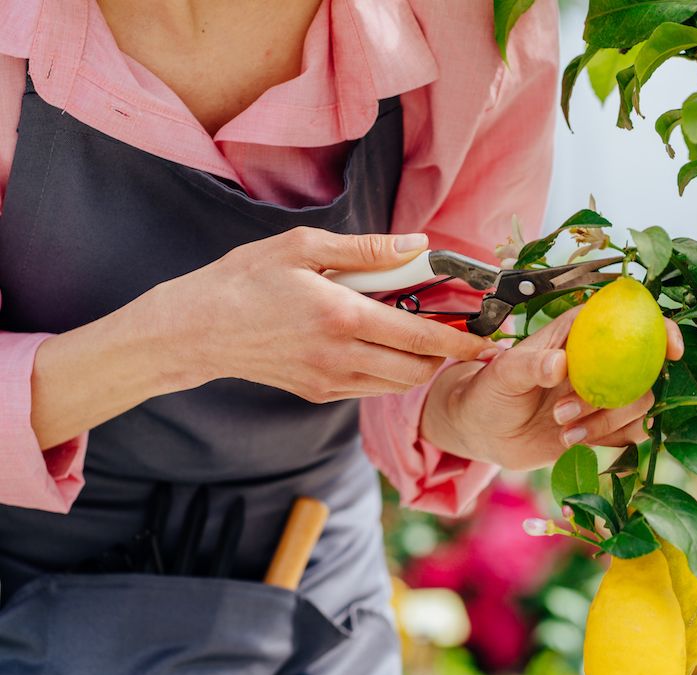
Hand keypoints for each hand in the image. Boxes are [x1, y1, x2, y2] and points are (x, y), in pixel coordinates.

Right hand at [31, 228, 492, 449]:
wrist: (194, 331)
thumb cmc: (244, 280)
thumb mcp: (303, 248)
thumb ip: (367, 250)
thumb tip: (419, 244)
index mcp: (343, 318)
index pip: (422, 336)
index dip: (462, 339)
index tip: (489, 336)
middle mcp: (342, 358)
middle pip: (419, 368)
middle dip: (445, 352)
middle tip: (455, 328)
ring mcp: (330, 382)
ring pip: (398, 384)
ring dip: (418, 363)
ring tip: (417, 332)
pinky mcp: (318, 394)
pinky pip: (370, 388)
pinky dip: (388, 371)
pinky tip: (379, 343)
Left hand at [419, 306, 684, 471]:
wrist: (482, 431)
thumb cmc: (489, 390)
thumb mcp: (502, 374)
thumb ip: (530, 365)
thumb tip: (560, 364)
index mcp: (581, 333)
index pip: (632, 320)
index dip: (661, 329)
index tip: (671, 349)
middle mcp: (600, 361)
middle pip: (644, 369)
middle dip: (616, 395)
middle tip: (565, 411)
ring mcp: (605, 393)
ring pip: (639, 404)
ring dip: (606, 421)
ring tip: (562, 430)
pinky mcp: (604, 425)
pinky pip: (630, 433)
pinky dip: (608, 441)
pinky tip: (572, 443)